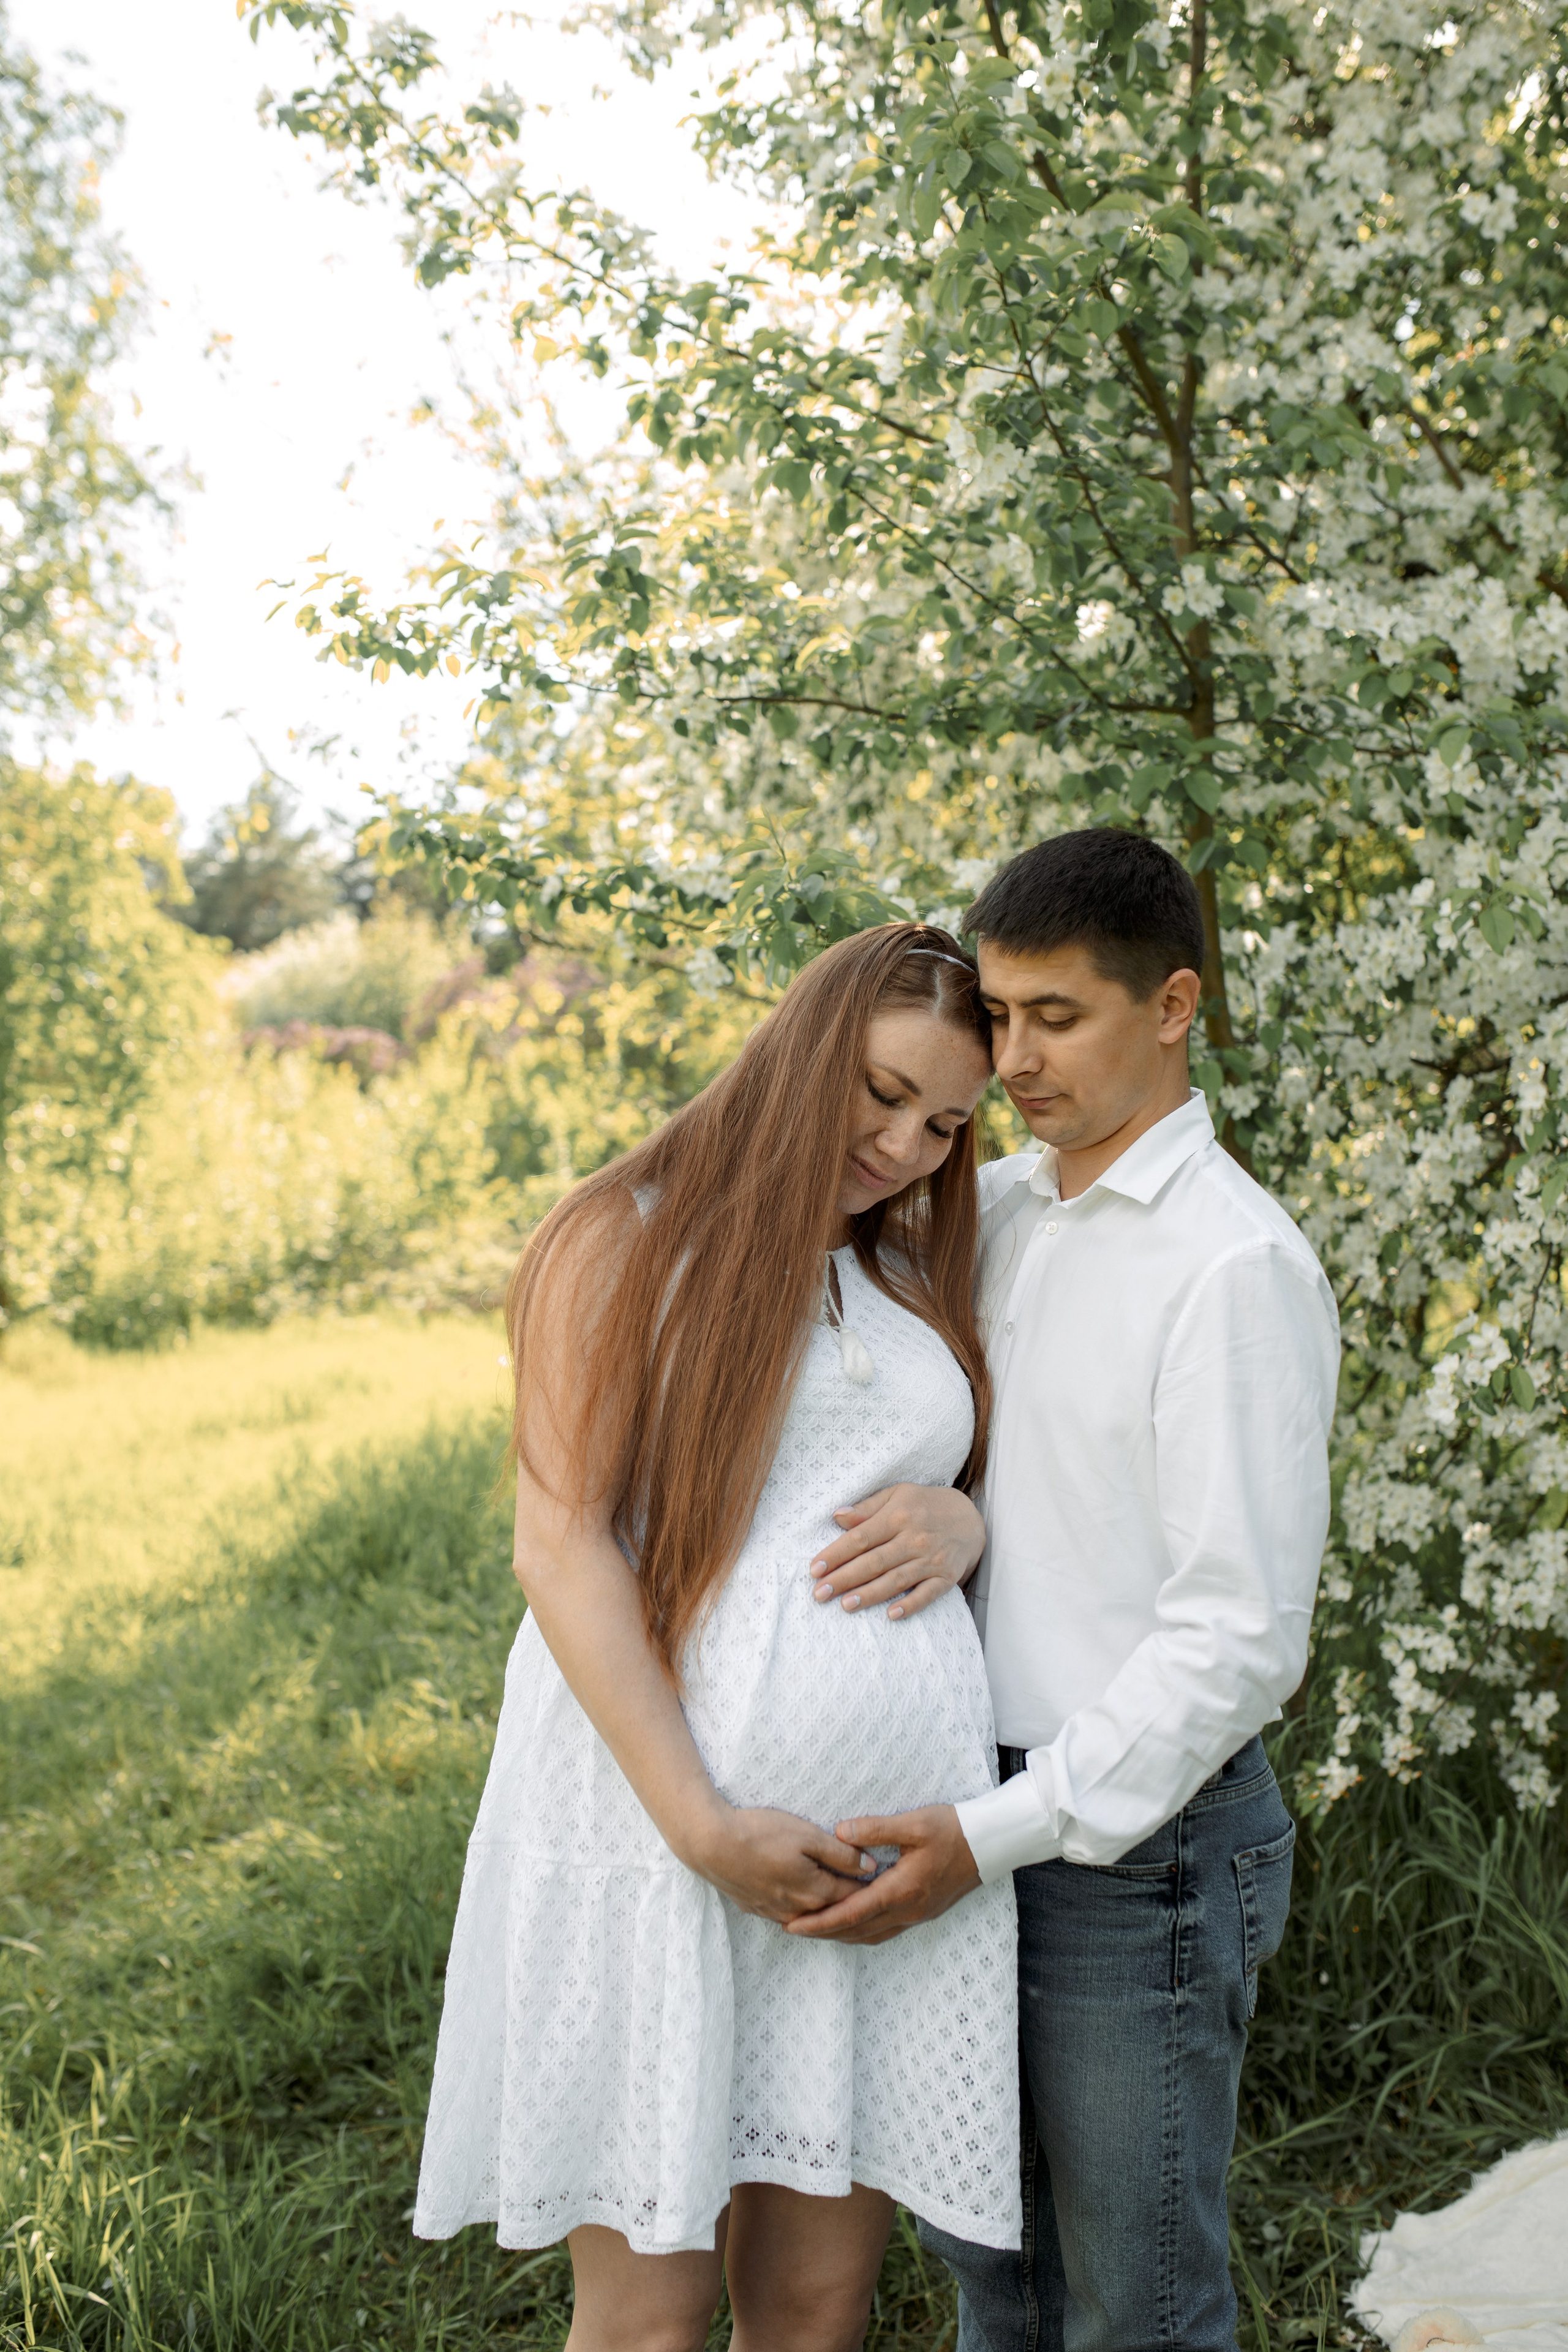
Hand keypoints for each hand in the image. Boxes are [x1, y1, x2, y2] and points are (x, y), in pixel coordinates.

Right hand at [687, 1803, 876, 1925]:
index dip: (871, 1886)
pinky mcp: (757, 1909)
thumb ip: (841, 1854)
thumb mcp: (807, 1836)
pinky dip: (802, 1908)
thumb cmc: (760, 1833)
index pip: (854, 1894)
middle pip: (833, 1909)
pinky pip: (788, 1913)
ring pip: (810, 1914)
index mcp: (815, 1893)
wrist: (710, 1844)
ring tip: (842, 1895)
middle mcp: (798, 1911)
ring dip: (827, 1907)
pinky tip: (804, 1896)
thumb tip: (870, 1867)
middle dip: (853, 1900)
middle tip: (873, 1892)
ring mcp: (775, 1913)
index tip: (888, 1880)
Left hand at [783, 1805, 980, 1944]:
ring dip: (842, 1934)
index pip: (851, 1913)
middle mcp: (907, 1910)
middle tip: (793, 1928)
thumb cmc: (953, 1830)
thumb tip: (840, 1832)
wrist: (990, 1844)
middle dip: (823, 1932)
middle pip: (857, 1931)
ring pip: (871, 1934)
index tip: (793, 1925)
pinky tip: (852, 1923)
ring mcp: (917, 1914)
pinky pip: (885, 1930)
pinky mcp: (923, 1912)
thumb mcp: (913, 1824)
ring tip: (815, 1928)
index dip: (820, 1921)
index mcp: (901, 1890)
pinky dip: (862, 1930)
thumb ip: (875, 1829)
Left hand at [809, 1484, 984, 1618]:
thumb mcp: (896, 1495)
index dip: (836, 1554)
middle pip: (874, 1562)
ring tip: (845, 1606)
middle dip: (844, 1579)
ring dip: (870, 1595)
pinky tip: (891, 1615)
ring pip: (896, 1580)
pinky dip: (911, 1605)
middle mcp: (914, 1538)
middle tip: (819, 1594)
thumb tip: (836, 1516)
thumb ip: (866, 1507)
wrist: (970, 1518)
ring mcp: (931, 1559)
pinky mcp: (946, 1577)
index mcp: (898, 1516)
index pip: (861, 1537)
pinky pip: (928, 1594)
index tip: (814, 1569)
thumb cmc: (924, 1505)